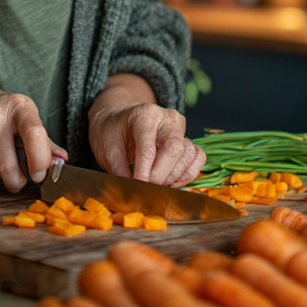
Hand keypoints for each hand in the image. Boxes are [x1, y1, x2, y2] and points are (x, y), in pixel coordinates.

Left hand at [88, 75, 206, 186]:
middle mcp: (167, 118)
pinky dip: (187, 174)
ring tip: (156, 182)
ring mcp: (180, 127)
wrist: (119, 121)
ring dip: (174, 176)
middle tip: (148, 187)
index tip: (139, 188)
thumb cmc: (112, 133)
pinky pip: (198, 158)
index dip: (144, 173)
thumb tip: (132, 192)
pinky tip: (170, 180)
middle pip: (175, 149)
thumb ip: (119, 171)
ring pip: (189, 154)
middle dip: (161, 175)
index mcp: (144, 115)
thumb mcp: (108, 150)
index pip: (148, 148)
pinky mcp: (188, 138)